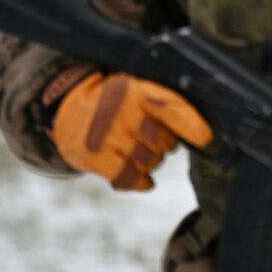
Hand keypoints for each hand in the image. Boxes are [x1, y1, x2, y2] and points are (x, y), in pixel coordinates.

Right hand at [50, 72, 211, 190]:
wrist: (66, 107)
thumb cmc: (114, 101)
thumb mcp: (136, 90)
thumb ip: (163, 106)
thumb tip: (200, 135)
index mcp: (136, 91)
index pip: (173, 110)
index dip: (193, 127)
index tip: (206, 140)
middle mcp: (121, 112)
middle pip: (163, 142)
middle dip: (165, 145)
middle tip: (155, 140)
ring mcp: (106, 137)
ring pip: (148, 161)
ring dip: (150, 161)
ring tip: (139, 151)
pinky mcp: (94, 159)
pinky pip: (128, 178)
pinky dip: (140, 181)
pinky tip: (144, 180)